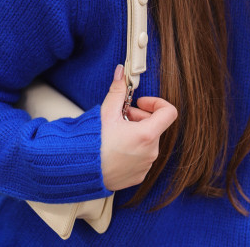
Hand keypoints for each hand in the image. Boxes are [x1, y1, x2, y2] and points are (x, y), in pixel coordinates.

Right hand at [100, 65, 177, 190]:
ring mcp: (145, 166)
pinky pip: (142, 157)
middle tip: (123, 115)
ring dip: (137, 132)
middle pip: (156, 126)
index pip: (169, 112)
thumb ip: (118, 91)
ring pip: (149, 141)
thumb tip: (121, 72)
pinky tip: (116, 147)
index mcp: (147, 135)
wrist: (81, 171)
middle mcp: (151, 152)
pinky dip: (134, 148)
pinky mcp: (138, 176)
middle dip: (141, 116)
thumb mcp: (106, 113)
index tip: (141, 103)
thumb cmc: (93, 143)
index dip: (156, 103)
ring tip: (117, 131)